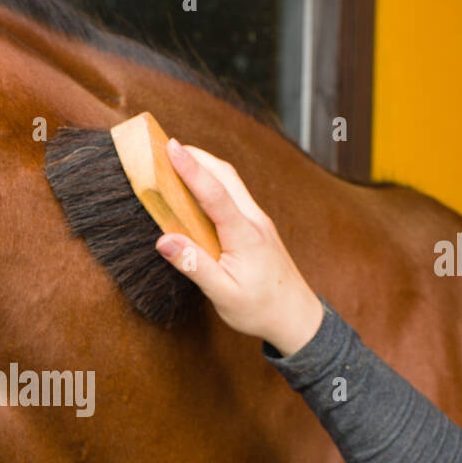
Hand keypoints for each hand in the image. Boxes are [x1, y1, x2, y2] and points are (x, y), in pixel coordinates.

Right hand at [156, 138, 323, 355]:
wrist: (296, 317)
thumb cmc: (260, 310)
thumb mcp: (224, 295)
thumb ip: (195, 266)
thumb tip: (164, 241)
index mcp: (245, 236)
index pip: (215, 194)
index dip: (191, 169)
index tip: (171, 147)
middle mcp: (254, 221)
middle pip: (226, 175)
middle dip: (197, 155)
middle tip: (166, 145)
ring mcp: (259, 222)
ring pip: (232, 182)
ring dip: (206, 166)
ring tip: (178, 159)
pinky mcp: (258, 227)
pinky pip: (234, 196)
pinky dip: (214, 182)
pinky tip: (199, 188)